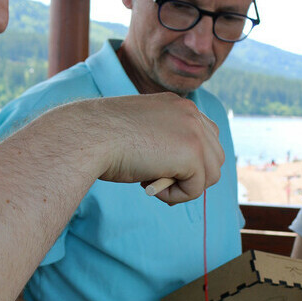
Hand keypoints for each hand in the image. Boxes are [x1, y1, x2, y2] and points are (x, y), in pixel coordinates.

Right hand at [61, 92, 223, 204]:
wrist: (87, 135)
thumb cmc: (101, 137)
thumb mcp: (140, 133)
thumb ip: (164, 142)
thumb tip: (180, 169)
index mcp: (179, 104)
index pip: (205, 137)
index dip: (188, 160)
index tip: (160, 167)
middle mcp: (191, 113)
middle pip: (214, 157)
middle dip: (192, 175)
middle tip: (157, 180)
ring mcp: (194, 132)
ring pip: (210, 175)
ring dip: (184, 187)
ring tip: (152, 183)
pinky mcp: (191, 154)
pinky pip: (196, 189)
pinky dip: (173, 196)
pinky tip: (147, 185)